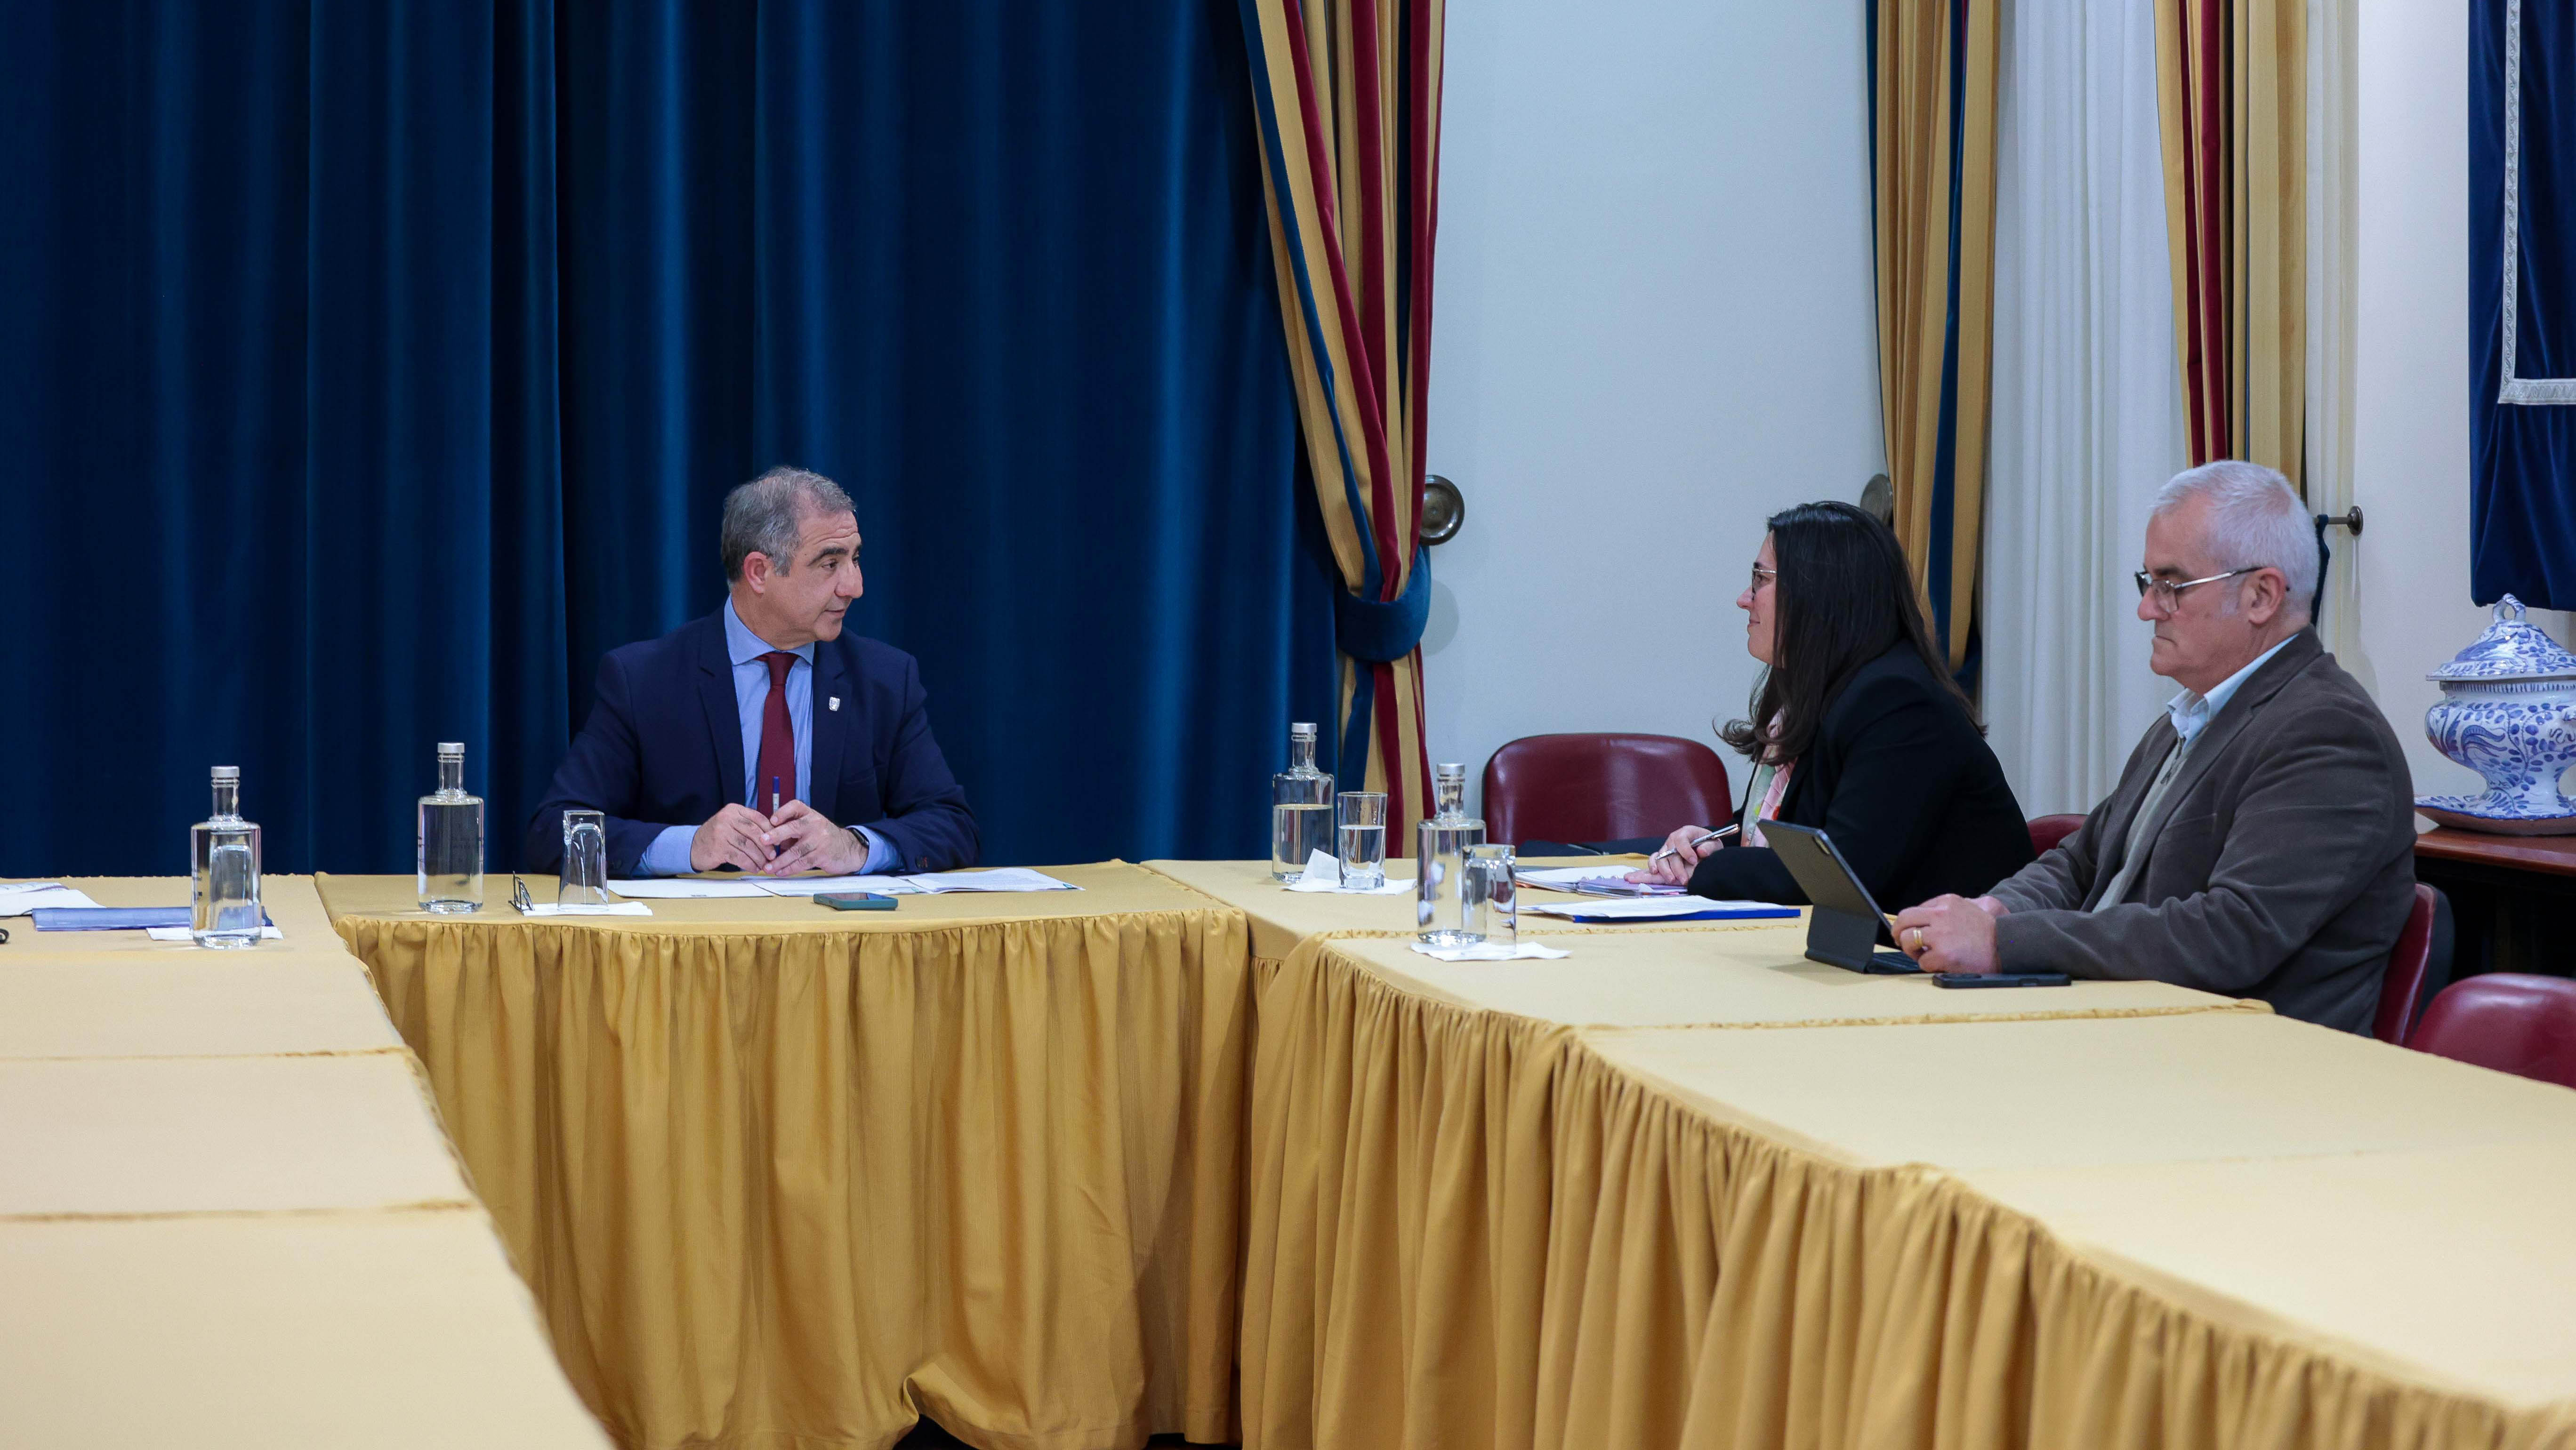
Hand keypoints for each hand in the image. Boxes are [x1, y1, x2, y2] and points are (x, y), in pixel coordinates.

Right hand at [691, 803, 779, 872]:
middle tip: (772, 856)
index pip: (758, 818)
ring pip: (748, 846)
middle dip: (766, 846)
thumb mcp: (731, 823)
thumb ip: (748, 825)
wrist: (693, 846)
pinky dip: (749, 864)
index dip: (770, 831)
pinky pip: (740, 857)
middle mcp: (727, 818)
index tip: (777, 841)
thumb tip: (772, 836)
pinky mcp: (719, 848)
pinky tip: (753, 868)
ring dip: (759, 858)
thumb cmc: (717, 836)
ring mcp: (722, 833)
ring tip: (764, 864)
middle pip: (755, 832)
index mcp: (733, 810)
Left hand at [760, 800, 867, 876]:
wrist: (847, 848)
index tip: (772, 820)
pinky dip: (789, 869)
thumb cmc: (822, 836)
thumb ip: (790, 831)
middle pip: (793, 828)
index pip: (795, 807)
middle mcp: (815, 824)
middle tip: (763, 841)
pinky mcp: (822, 855)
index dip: (782, 812)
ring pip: (796, 851)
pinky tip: (781, 872)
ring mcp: (819, 840)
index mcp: (810, 814)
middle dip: (776, 835)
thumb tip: (770, 841)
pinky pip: (802, 863)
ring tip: (768, 867)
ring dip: (779, 860)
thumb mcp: (809, 827)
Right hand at [1629, 824, 1719, 885]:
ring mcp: (1666, 847)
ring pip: (1661, 858)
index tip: (1694, 861)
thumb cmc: (1708, 845)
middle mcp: (1674, 838)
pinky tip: (1655, 873)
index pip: (1681, 839)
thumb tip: (1701, 851)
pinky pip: (1654, 859)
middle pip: (1670, 852)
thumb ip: (1710, 847)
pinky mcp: (1662, 855)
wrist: (1704, 848)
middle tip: (1684, 879)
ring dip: (1665, 870)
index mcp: (1686, 832)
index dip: (1686, 850)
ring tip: (1672, 880)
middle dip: (1677, 867)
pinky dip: (1653, 865)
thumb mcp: (1714, 844)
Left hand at [1890, 894, 2007, 973]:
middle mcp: (1941, 915)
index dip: (1909, 923)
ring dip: (1912, 950)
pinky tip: (1940, 964)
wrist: (2008, 945)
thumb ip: (1947, 910)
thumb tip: (1925, 917)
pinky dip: (1928, 965)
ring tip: (1923, 955)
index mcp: (1946, 902)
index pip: (1915, 910)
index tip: (1908, 930)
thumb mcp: (1969, 907)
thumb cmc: (1989, 931)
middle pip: (1904, 920)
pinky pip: (1922, 961)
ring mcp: (1941, 935)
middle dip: (1898, 932)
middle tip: (1900, 941)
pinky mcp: (1943, 955)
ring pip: (1907, 940)